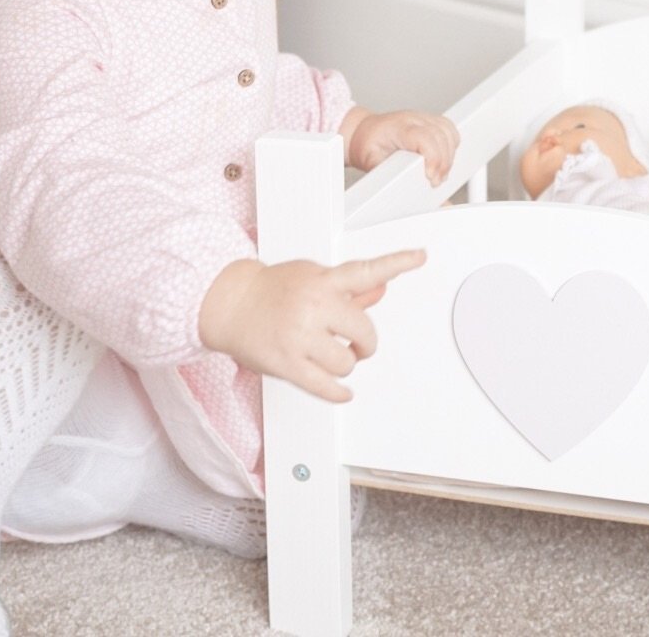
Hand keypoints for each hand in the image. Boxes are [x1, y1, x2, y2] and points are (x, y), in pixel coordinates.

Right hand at [198, 249, 425, 401]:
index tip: (420, 257)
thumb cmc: (271, 289)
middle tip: (358, 343)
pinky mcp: (287, 364)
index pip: (367, 271)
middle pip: (365, 331)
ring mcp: (300, 336)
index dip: (397, 262)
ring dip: (345, 363)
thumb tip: (382, 289)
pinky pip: (325, 387)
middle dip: (365, 342)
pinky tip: (342, 390)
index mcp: (323, 281)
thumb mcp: (311, 277)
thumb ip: (349, 287)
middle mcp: (313, 306)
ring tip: (331, 355)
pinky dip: (339, 392)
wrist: (229, 303)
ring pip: (347, 363)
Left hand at [344, 109, 460, 185]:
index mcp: (398, 127)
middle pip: (440, 136)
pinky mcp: (430, 122)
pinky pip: (448, 129)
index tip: (431, 177)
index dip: (433, 157)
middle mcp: (413, 119)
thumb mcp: (371, 162)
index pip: (424, 137)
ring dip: (449, 154)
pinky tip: (445, 158)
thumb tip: (402, 196)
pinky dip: (452, 144)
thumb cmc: (367, 144)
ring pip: (447, 131)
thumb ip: (386, 178)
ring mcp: (423, 118)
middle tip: (435, 181)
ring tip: (439, 173)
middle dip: (443, 163)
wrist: (363, 131)